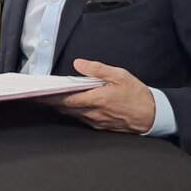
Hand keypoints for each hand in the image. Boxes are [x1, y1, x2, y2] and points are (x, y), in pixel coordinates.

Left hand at [40, 59, 155, 133]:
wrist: (153, 115)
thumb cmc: (137, 94)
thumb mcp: (119, 75)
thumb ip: (97, 69)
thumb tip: (78, 64)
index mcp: (96, 99)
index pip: (66, 99)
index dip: (50, 97)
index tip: (38, 93)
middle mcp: (93, 113)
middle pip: (65, 108)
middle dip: (50, 101)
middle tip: (37, 94)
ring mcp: (96, 121)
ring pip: (72, 114)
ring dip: (60, 107)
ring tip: (48, 97)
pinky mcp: (100, 126)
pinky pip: (81, 119)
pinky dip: (72, 112)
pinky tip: (68, 105)